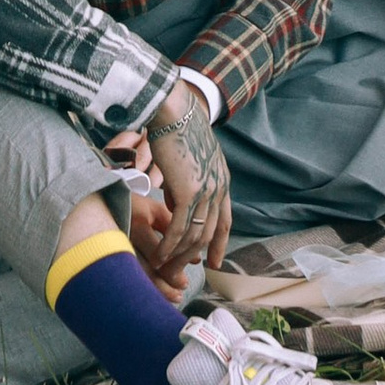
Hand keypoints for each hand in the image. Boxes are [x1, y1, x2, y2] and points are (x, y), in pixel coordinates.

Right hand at [141, 79, 230, 279]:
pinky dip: (169, 246)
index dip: (219, 243)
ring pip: (195, 235)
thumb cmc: (175, 130)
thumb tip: (175, 206)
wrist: (173, 110)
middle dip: (196, 257)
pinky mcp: (189, 192)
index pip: (224, 221)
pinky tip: (160, 256)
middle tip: (182, 274)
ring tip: (164, 268)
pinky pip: (180, 228)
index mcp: (221, 180)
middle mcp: (218, 188)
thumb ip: (185, 185)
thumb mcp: (188, 161)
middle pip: (210, 233)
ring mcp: (206, 191)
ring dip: (179, 255)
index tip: (214, 262)